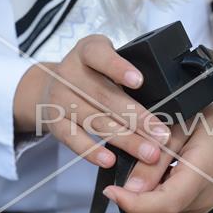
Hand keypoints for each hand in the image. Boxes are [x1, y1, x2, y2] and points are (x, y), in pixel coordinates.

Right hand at [14, 35, 170, 167]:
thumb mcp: (103, 59)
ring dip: (125, 140)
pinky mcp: (55, 123)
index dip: (118, 68)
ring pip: (95, 121)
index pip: (100, 56)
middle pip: (105, 97)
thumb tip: (164, 97)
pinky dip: (92, 151)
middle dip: (137, 118)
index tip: (139, 81)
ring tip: (149, 153)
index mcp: (86, 52)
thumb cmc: (89, 73)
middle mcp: (70, 74)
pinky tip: (110, 160)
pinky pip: (73, 139)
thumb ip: (124, 72)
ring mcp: (60, 100)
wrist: (48, 86)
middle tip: (162, 135)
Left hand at [102, 101, 212, 212]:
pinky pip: (172, 203)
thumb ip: (157, 157)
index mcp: (203, 172)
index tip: (110, 191)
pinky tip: (169, 167)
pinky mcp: (201, 208)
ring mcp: (205, 206)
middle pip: (160, 206)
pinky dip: (162, 187)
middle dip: (138, 188)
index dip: (134, 203)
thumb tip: (129, 189)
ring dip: (151, 186)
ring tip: (160, 157)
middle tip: (135, 158)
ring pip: (163, 205)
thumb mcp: (183, 126)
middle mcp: (205, 197)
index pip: (165, 202)